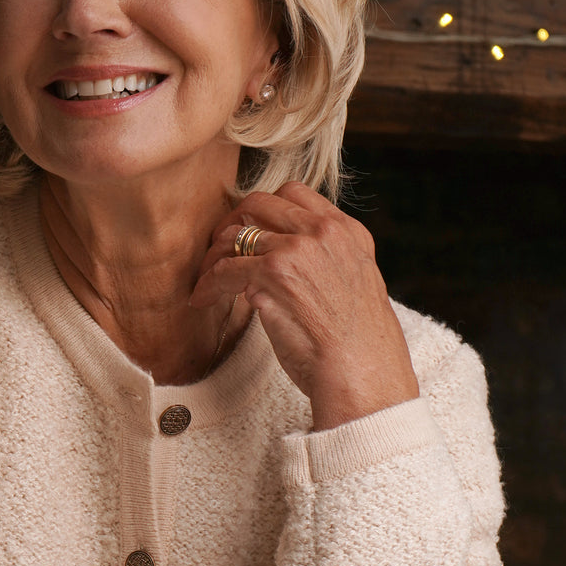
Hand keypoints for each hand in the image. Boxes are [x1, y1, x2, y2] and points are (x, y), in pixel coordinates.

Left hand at [193, 181, 418, 430]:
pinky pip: (224, 269)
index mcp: (346, 231)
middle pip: (259, 204)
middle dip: (232, 224)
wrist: (363, 371)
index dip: (264, 210)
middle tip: (219, 249)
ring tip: (207, 279)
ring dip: (214, 257)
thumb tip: (290, 262)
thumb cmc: (358, 345)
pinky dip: (207, 284)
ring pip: (235, 234)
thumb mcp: (355, 285)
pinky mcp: (274, 273)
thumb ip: (328, 262)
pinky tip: (203, 299)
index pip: (295, 194)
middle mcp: (323, 231)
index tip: (249, 231)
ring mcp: (298, 249)